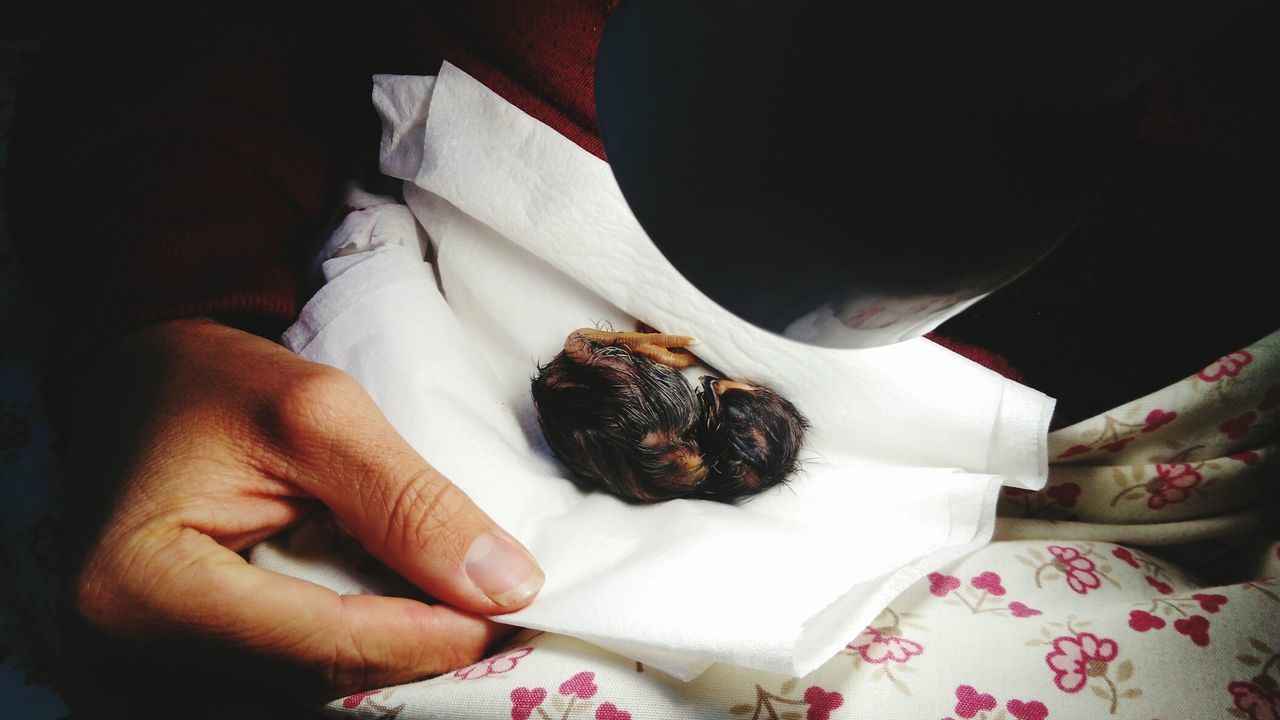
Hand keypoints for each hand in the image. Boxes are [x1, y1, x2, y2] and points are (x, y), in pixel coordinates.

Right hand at [58, 318, 542, 706]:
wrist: (146, 378)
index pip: (325, 643)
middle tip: (504, 612)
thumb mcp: (323, 415)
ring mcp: (158, 659)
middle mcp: (138, 646)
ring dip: (399, 651)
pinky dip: (364, 642)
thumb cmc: (218, 382)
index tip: (513, 608)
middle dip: (423, 649)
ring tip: (469, 607)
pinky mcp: (190, 653)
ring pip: (314, 681)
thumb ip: (413, 503)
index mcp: (148, 588)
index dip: (432, 634)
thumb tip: (509, 586)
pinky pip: (296, 666)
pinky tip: (414, 611)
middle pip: (321, 676)